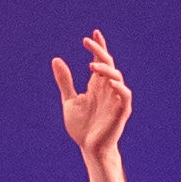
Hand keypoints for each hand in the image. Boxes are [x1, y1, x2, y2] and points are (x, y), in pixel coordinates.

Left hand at [53, 31, 130, 156]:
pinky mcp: (121, 111)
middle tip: (88, 41)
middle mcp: (108, 89)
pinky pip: (125, 96)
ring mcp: (116, 99)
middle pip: (108, 64)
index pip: (101, 61)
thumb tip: (56, 59)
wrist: (89, 148)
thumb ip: (65, 81)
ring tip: (91, 66)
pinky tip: (110, 82)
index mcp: (97, 85)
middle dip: (100, 51)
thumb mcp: (69, 100)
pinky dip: (120, 88)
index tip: (93, 33)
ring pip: (117, 77)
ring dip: (105, 69)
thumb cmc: (81, 126)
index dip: (99, 47)